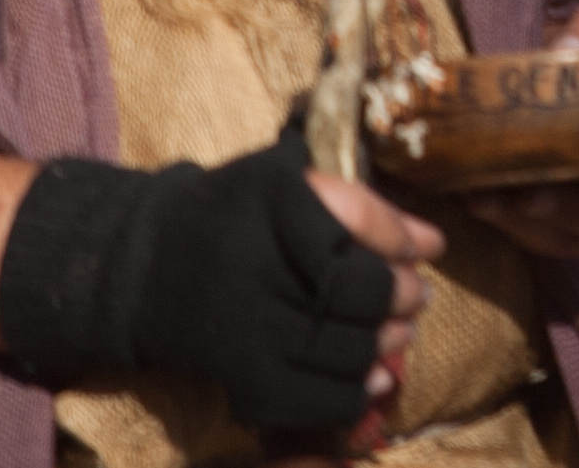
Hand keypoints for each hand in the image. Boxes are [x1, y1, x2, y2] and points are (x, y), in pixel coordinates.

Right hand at [0, 136, 438, 438]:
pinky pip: (309, 398)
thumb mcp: (287, 180)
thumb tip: (432, 243)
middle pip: (353, 290)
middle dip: (401, 296)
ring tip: (399, 334)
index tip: (432, 249)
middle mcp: (255, 260)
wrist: (146, 267)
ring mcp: (243, 323)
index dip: (402, 239)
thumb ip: (359, 204)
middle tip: (419, 298)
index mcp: (274, 197)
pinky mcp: (235, 372)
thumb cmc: (237, 217)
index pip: (356, 219)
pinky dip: (350, 395)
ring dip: (384, 346)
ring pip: (339, 348)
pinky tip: (370, 381)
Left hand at [462, 0, 578, 260]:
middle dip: (574, 210)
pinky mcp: (553, 229)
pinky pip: (531, 235)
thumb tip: (570, 47)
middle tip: (537, 193)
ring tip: (496, 195)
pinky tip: (477, 197)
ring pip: (568, 235)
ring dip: (529, 219)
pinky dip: (503, 218)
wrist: (576, 65)